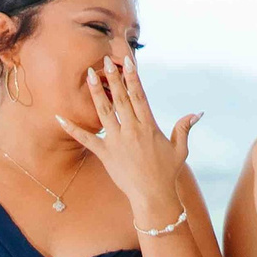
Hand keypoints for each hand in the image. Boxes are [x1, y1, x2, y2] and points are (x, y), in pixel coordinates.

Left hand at [60, 57, 200, 228]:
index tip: (128, 62)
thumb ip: (184, 128)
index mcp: (149, 127)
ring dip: (96, 92)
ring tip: (89, 75)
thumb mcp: (180, 149)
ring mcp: (116, 141)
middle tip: (105, 60)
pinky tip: (59, 117)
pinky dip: (72, 128)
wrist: (153, 196)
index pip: (139, 96)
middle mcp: (131, 130)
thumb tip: (197, 113)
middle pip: (120, 98)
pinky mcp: (105, 153)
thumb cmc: (167, 173)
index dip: (133, 78)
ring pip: (103, 111)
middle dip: (113, 78)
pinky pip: (86, 138)